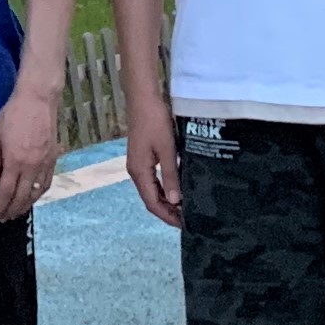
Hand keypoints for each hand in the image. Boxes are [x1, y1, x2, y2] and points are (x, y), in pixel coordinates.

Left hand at [0, 82, 60, 221]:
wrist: (38, 99)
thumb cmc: (12, 115)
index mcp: (15, 161)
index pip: (6, 192)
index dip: (0, 206)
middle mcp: (32, 166)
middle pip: (22, 197)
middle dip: (12, 210)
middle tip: (4, 218)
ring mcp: (45, 163)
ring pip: (37, 193)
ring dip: (26, 206)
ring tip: (17, 212)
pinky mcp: (53, 158)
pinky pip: (47, 182)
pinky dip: (40, 194)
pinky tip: (34, 197)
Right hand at [124, 102, 181, 229]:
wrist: (143, 100)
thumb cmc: (155, 122)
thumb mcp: (167, 150)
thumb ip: (171, 175)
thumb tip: (175, 200)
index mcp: (139, 172)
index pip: (152, 203)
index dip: (167, 216)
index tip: (184, 224)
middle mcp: (136, 171)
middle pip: (151, 199)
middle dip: (168, 211)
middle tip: (188, 218)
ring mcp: (138, 165)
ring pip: (152, 191)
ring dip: (166, 201)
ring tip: (185, 207)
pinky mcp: (143, 158)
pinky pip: (153, 180)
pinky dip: (164, 189)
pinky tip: (177, 189)